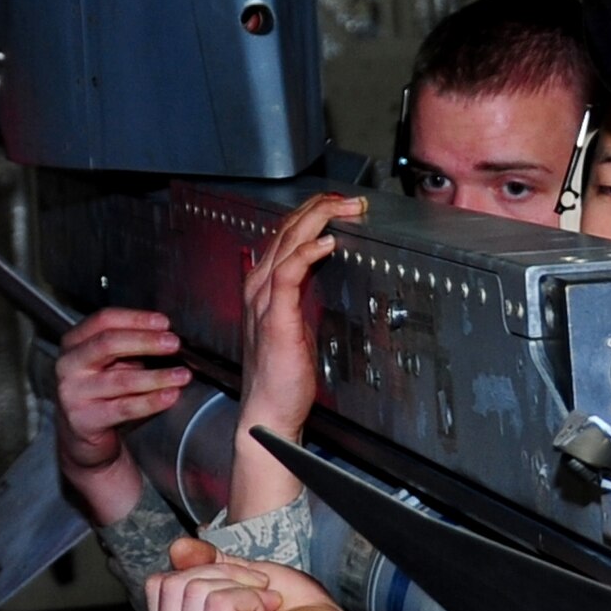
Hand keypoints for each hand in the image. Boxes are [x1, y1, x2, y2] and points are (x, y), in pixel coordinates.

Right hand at [54, 308, 191, 523]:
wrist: (83, 437)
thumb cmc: (103, 393)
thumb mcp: (112, 363)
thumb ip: (132, 348)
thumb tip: (168, 337)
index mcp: (75, 342)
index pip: (104, 320)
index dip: (136, 318)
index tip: (164, 322)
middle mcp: (69, 364)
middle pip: (108, 343)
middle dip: (146, 341)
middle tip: (174, 344)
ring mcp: (73, 393)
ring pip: (122, 379)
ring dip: (157, 376)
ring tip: (182, 375)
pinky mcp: (84, 420)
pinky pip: (124, 408)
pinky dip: (151, 401)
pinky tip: (170, 396)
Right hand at [148, 538, 443, 610]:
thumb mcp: (241, 577)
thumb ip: (204, 564)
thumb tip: (177, 549)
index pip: (158, 584)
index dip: (207, 572)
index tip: (244, 593)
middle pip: (172, 584)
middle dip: (224, 576)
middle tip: (259, 601)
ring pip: (194, 590)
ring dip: (241, 588)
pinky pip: (218, 602)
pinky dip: (251, 598)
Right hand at [231, 193, 364, 518]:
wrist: (268, 411)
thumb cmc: (283, 376)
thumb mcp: (297, 323)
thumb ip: (304, 295)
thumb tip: (324, 270)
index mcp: (263, 286)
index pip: (286, 234)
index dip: (313, 213)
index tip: (341, 204)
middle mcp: (258, 286)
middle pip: (287, 229)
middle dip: (321, 206)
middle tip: (352, 199)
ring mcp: (263, 300)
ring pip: (287, 242)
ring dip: (318, 219)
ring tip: (346, 208)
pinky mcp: (275, 317)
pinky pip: (288, 273)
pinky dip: (308, 253)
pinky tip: (328, 243)